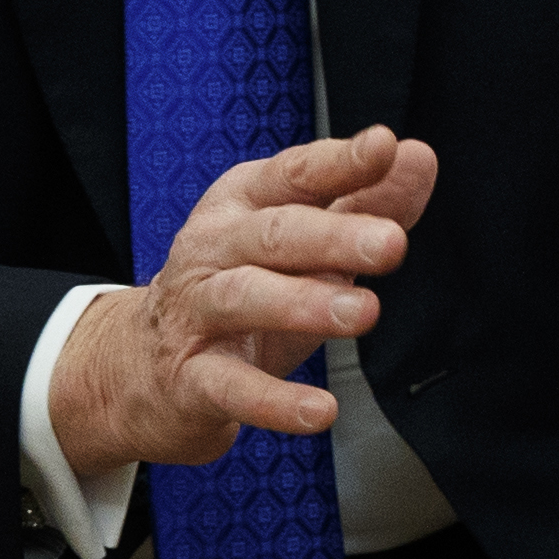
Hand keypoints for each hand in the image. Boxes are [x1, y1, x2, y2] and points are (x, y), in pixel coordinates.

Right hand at [47, 126, 438, 475]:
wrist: (141, 370)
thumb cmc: (240, 293)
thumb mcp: (303, 245)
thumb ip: (363, 202)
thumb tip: (417, 156)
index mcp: (244, 206)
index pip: (294, 174)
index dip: (338, 161)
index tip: (382, 147)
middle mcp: (214, 249)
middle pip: (273, 234)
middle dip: (333, 235)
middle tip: (391, 243)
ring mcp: (195, 313)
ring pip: (245, 298)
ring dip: (304, 304)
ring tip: (363, 312)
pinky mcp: (189, 379)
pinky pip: (231, 388)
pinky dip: (275, 402)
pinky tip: (319, 411)